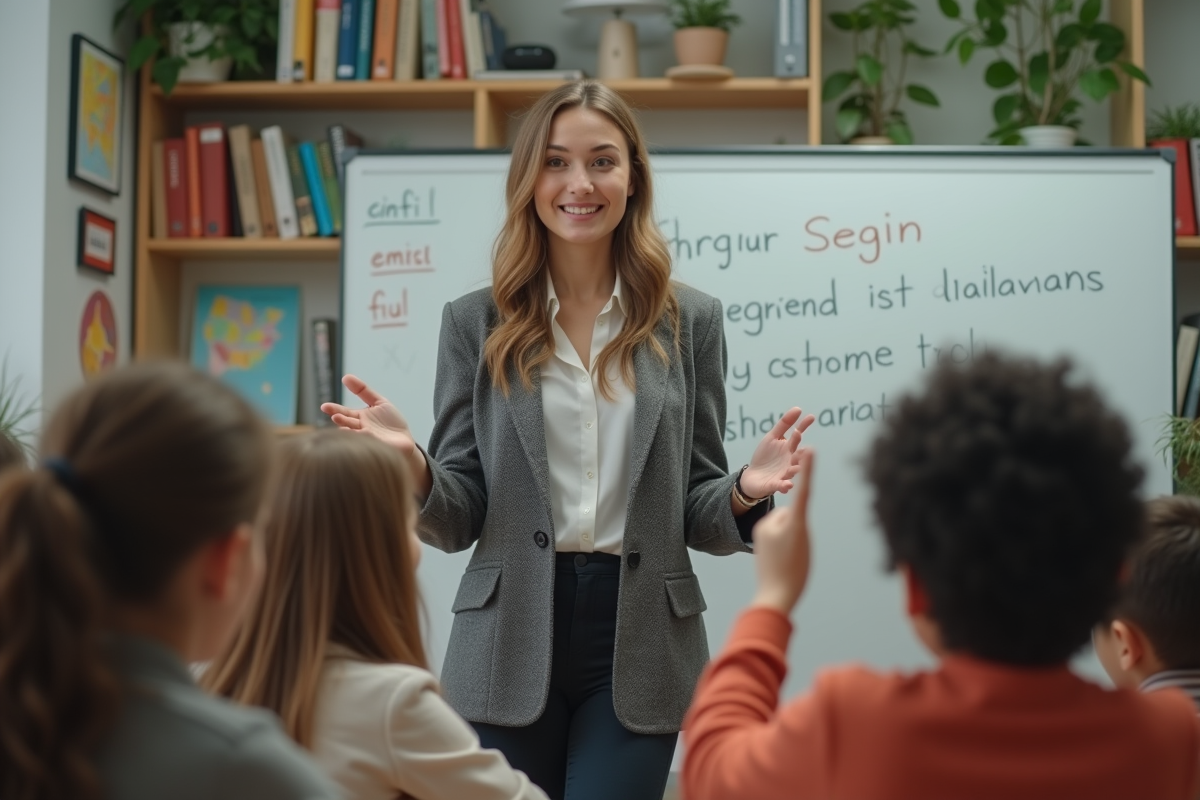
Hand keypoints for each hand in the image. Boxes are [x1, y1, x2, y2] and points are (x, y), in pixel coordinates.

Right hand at [320, 376, 428, 488]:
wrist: (405, 440)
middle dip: (339, 419)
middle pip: (347, 423)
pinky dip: (363, 437)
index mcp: (360, 418)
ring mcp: (367, 438)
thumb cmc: (391, 423)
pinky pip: (367, 441)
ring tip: (341, 423)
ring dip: (348, 429)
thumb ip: (363, 390)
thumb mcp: (379, 402)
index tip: (324, 406)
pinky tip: (362, 432)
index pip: (344, 413)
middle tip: (333, 416)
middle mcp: (360, 429)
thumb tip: (346, 377)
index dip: (334, 409)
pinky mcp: (375, 446)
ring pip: (354, 434)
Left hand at [739, 407, 815, 498]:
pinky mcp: (776, 485)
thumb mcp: (772, 438)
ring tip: (796, 467)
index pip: (798, 436)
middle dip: (800, 450)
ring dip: (795, 468)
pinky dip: (785, 485)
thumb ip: (784, 425)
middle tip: (802, 441)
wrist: (753, 477)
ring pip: (792, 471)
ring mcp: (784, 473)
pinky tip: (788, 485)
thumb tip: (798, 409)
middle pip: (797, 454)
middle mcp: (790, 461)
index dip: (803, 426)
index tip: (811, 417)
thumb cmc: (765, 456)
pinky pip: (781, 485)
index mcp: (789, 448)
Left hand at [749, 449, 814, 615]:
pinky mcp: (758, 537)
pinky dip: (780, 541)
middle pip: (792, 514)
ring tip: (787, 557)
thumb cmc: (794, 570)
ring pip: (783, 523)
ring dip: (788, 535)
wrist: (775, 595)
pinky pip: (774, 531)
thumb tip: (786, 513)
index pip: (802, 492)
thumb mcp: (802, 541)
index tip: (810, 451)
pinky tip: (779, 558)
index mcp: (789, 523)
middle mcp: (774, 522)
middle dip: (796, 527)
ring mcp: (764, 530)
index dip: (808, 472)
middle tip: (795, 551)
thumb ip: (796, 521)